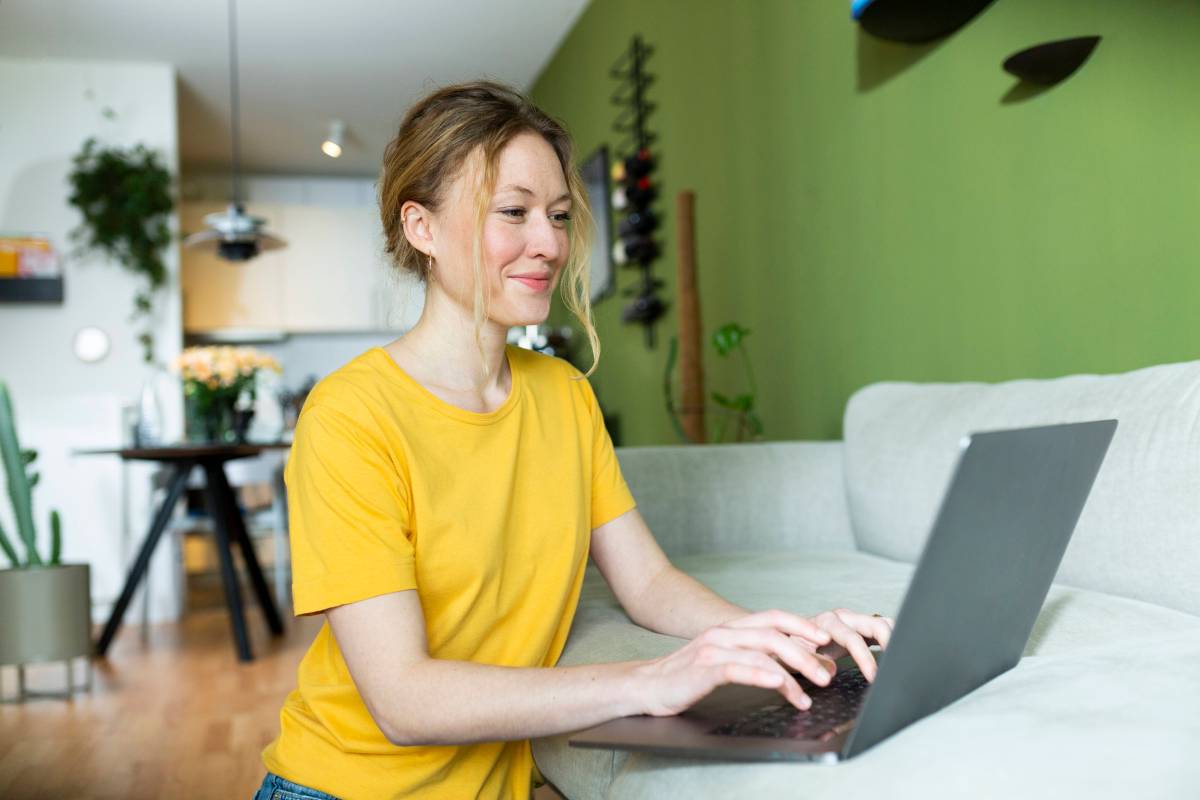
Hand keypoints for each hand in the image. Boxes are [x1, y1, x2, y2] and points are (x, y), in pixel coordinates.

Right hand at [630, 609, 839, 716]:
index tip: (825, 640)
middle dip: (804, 653)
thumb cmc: (687, 677)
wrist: (646, 685)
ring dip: (790, 673)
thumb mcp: (725, 662)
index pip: (773, 618)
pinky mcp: (703, 669)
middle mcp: (723, 633)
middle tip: (826, 674)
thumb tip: (796, 668)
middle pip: (772, 634)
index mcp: (730, 629)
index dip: (801, 626)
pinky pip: (737, 669)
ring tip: (807, 694)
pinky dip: (762, 675)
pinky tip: (779, 684)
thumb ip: (755, 660)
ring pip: (760, 653)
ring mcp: (712, 650)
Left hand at [789, 608, 894, 682]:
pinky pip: (883, 630)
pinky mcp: (860, 628)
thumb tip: (831, 671)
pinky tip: (898, 656)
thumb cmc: (792, 646)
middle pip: (876, 624)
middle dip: (890, 644)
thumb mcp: (796, 656)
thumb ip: (813, 661)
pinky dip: (893, 640)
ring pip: (883, 624)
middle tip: (897, 667)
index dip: (865, 659)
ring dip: (895, 639)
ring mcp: (854, 621)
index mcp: (828, 622)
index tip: (874, 677)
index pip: (853, 639)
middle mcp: (844, 618)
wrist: (789, 638)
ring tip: (902, 661)